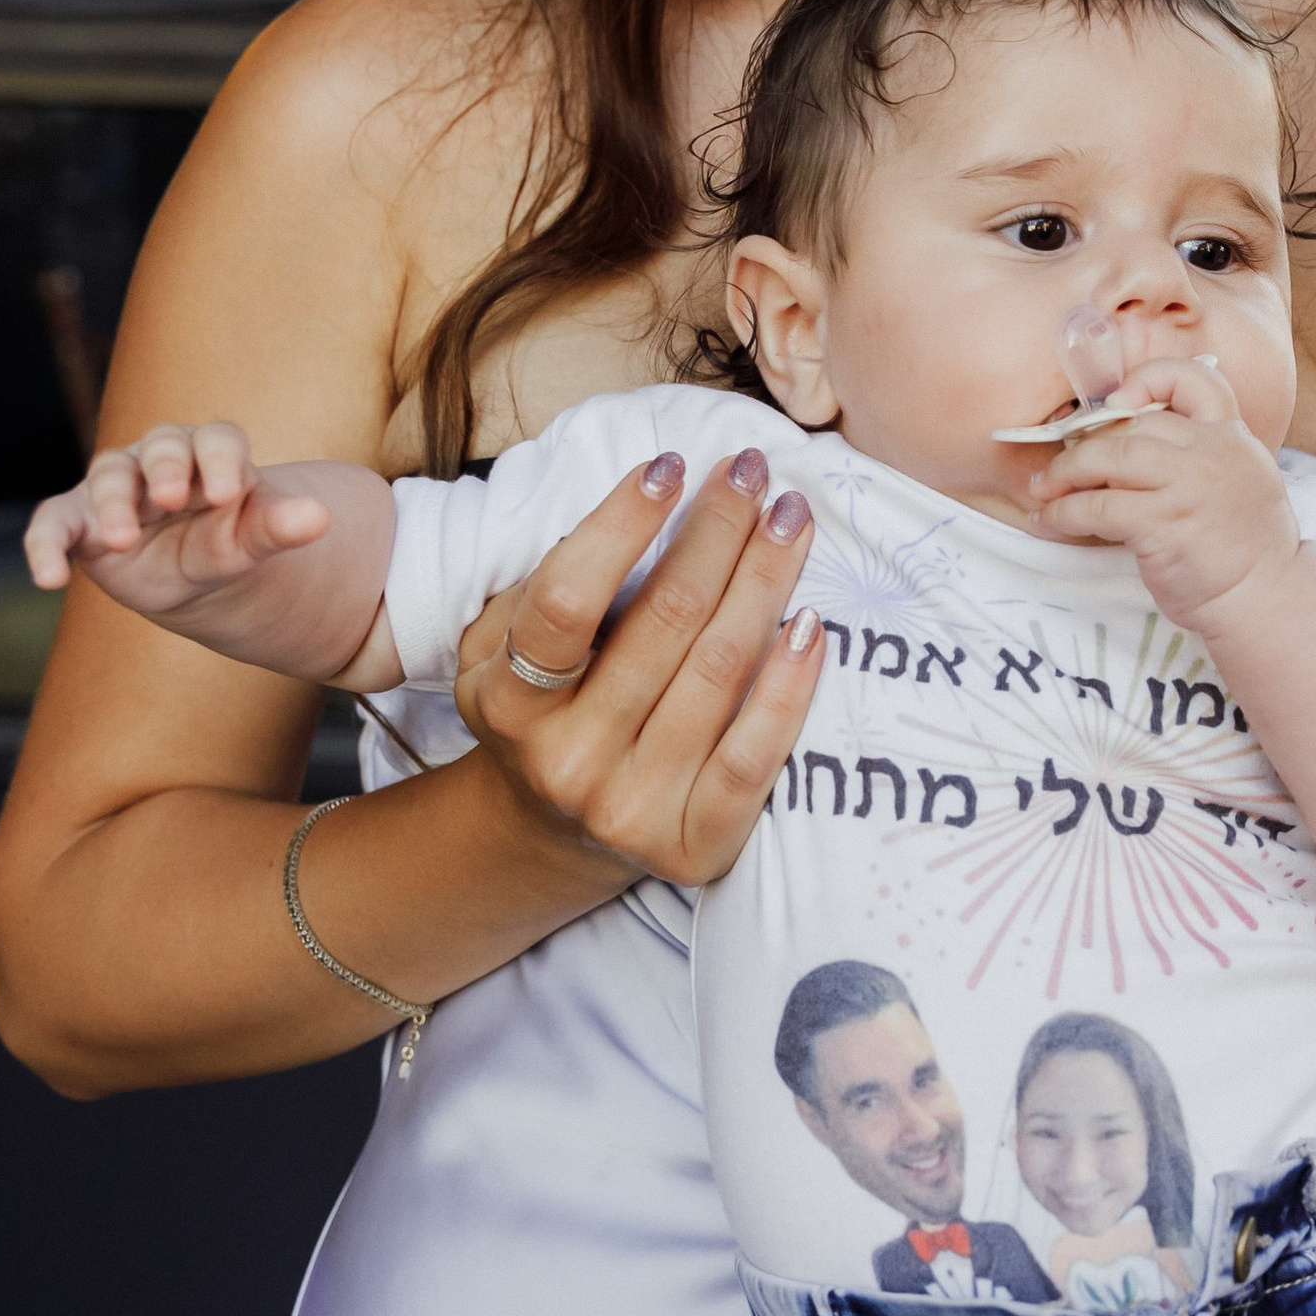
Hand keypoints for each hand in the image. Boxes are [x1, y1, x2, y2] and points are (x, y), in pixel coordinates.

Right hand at [26, 420, 328, 612]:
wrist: (190, 576)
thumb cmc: (224, 544)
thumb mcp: (249, 541)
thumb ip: (277, 527)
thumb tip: (320, 515)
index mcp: (210, 454)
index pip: (218, 440)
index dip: (222, 460)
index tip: (229, 494)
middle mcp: (160, 458)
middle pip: (163, 445)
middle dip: (166, 466)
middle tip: (172, 497)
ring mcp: (115, 486)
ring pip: (109, 474)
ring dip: (113, 502)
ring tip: (122, 538)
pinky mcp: (79, 521)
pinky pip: (52, 524)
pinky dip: (44, 546)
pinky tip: (49, 580)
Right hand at [454, 443, 824, 887]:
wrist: (556, 829)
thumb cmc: (544, 705)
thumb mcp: (503, 644)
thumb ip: (551, 580)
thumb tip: (643, 500)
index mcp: (507, 701)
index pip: (567, 600)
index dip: (622, 526)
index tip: (670, 467)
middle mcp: (565, 761)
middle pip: (664, 623)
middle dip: (717, 531)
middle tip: (752, 472)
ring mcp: (629, 810)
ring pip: (718, 673)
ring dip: (766, 581)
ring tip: (790, 520)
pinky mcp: (692, 848)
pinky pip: (755, 758)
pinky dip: (790, 686)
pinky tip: (812, 625)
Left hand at [1021, 359, 1296, 634]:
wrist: (1267, 597)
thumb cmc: (1244, 547)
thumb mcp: (1238, 480)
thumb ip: (1198, 456)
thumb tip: (1122, 447)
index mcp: (1231, 435)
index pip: (1194, 378)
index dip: (1148, 381)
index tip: (1116, 405)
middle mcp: (1214, 450)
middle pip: (1130, 424)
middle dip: (1083, 444)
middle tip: (1056, 468)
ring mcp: (1190, 486)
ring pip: (1107, 457)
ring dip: (1064, 474)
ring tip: (1044, 491)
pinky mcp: (1166, 524)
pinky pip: (1098, 507)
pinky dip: (1064, 513)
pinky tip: (1050, 522)